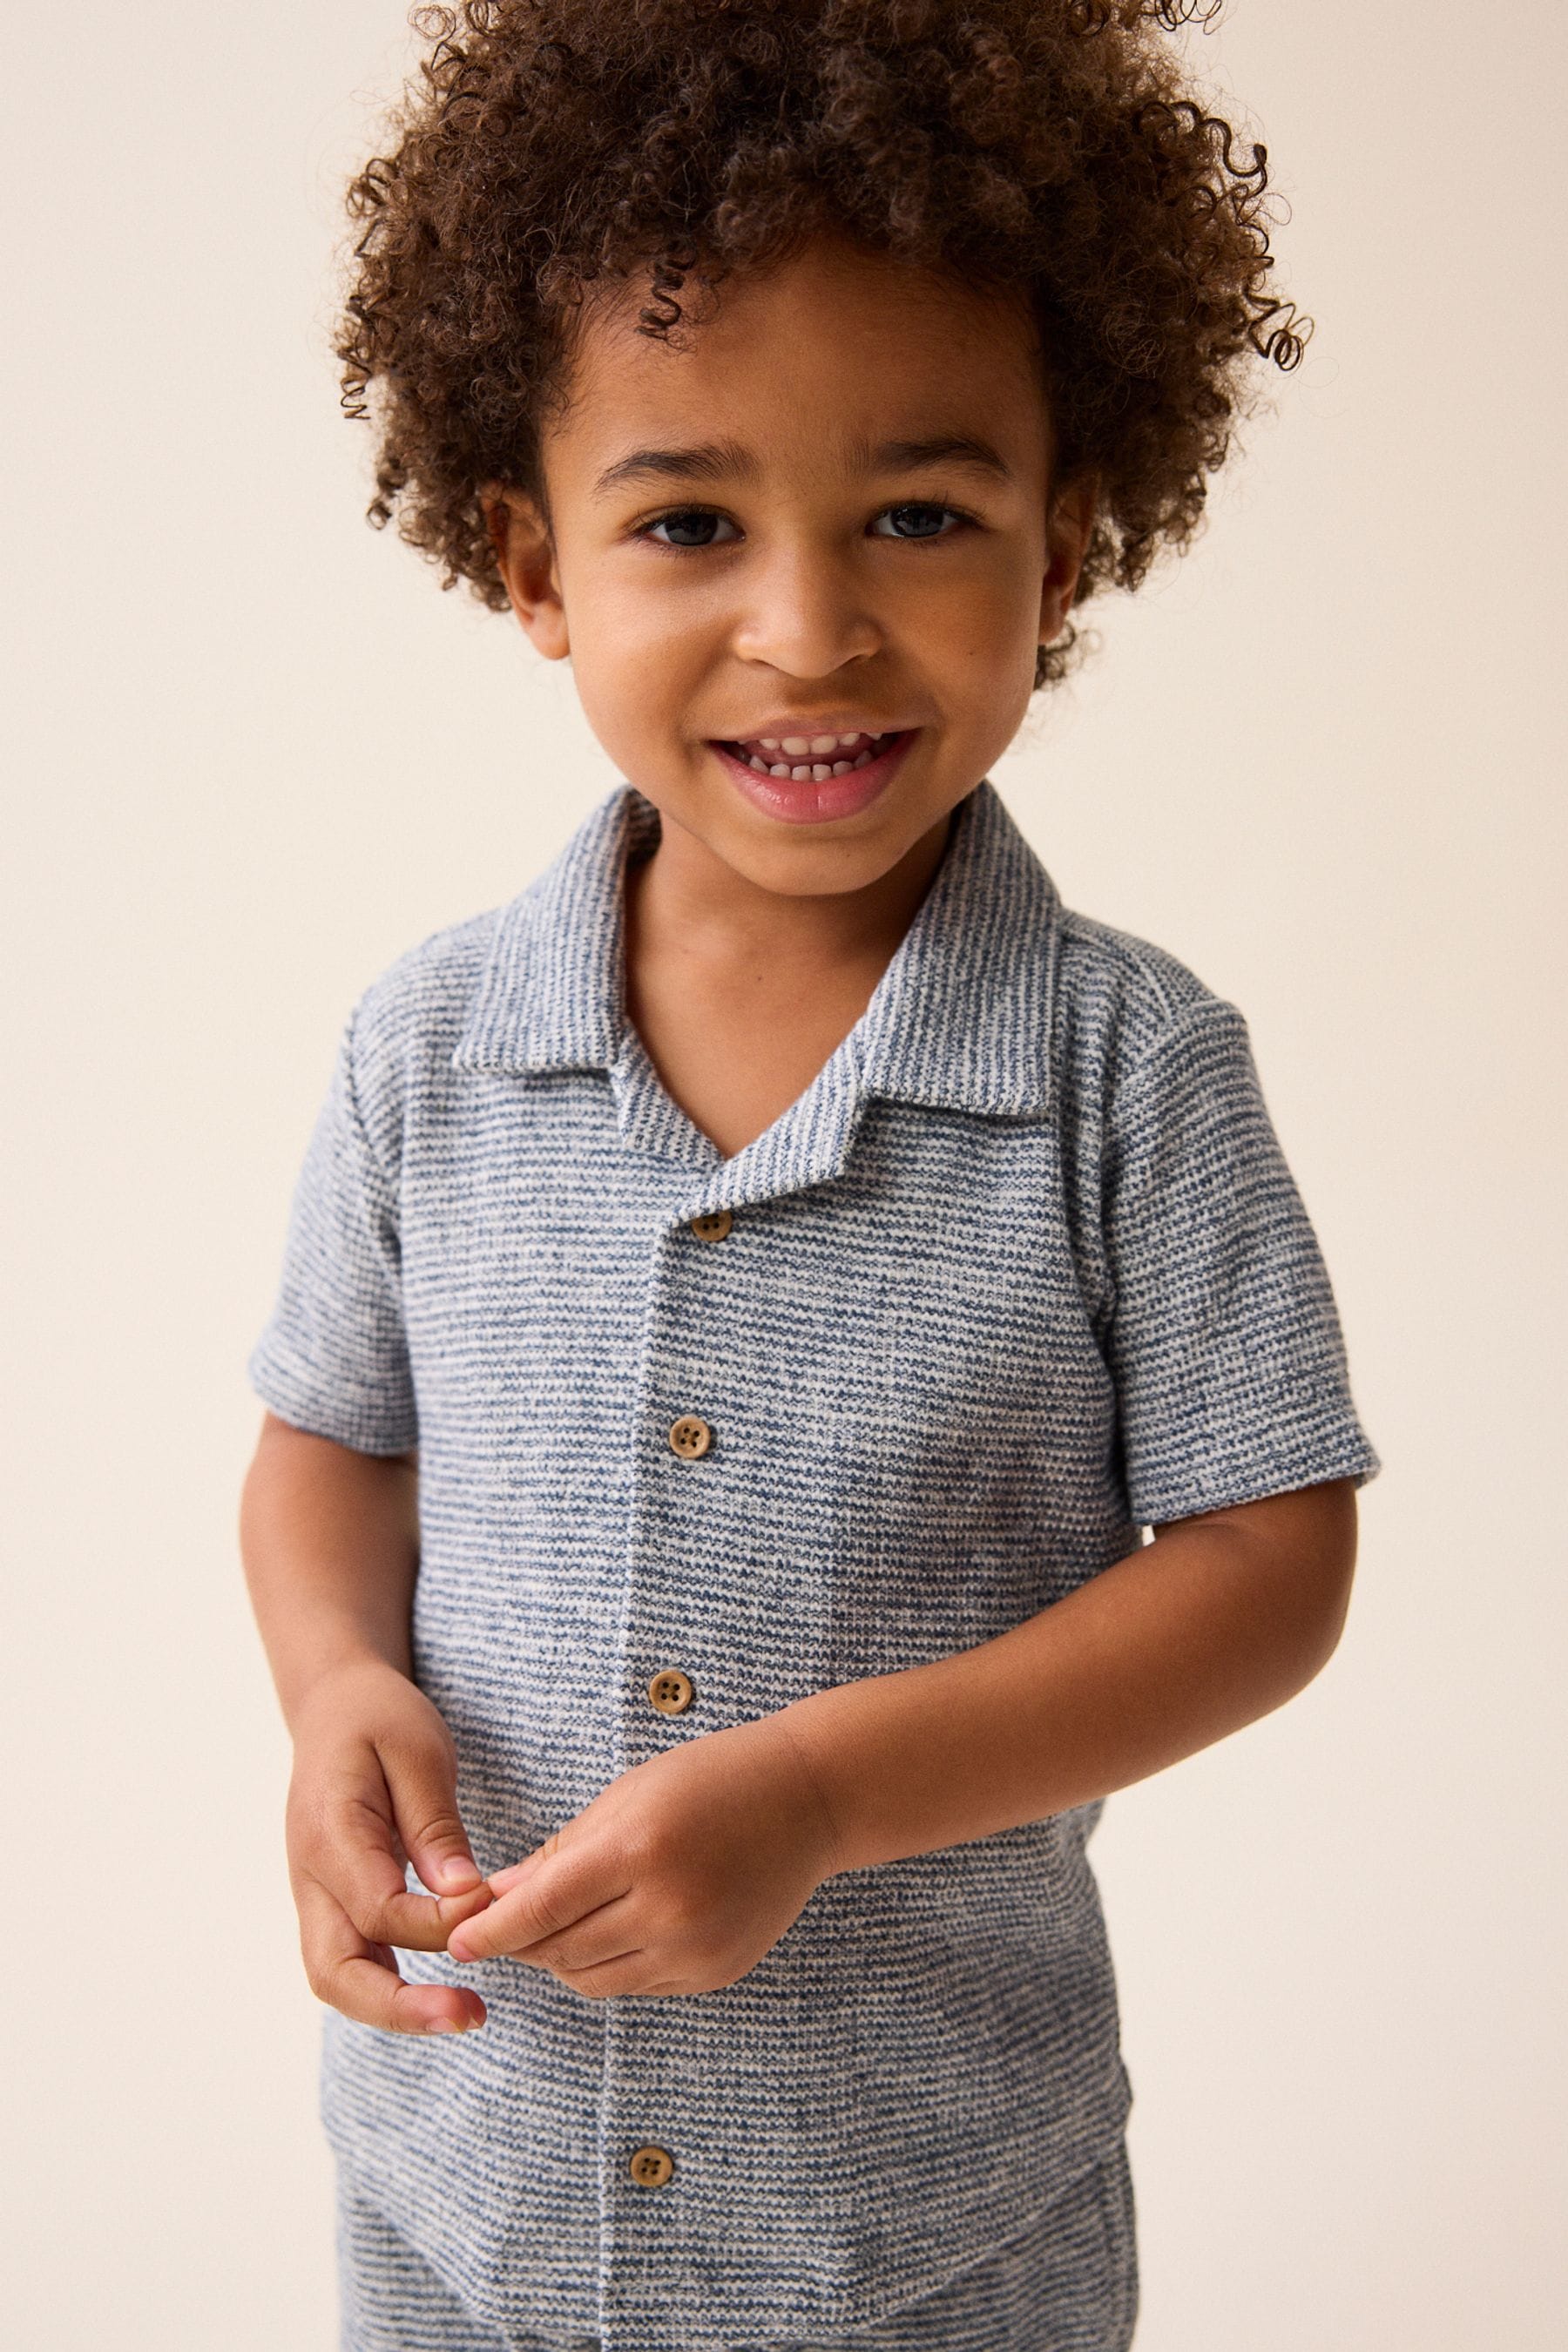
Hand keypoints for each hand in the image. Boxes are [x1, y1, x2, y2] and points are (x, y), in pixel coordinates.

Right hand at [286, 1658, 495, 2035]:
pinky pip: (352, 1961)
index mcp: (328, 1834)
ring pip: (336, 1978)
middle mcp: (309, 1877)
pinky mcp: (331, 1904)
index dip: (438, 1923)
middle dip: (399, 2007)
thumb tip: (464, 1897)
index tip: (494, 1908)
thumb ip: (435, 1827)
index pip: (378, 1910)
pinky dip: (390, 1987)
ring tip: (467, 2013)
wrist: (333, 1705)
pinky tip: (442, 1993)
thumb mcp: (418, 1751)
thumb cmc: (378, 1719)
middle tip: (469, 2014)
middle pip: (335, 1972)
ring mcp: (314, 1897)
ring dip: (396, 2009)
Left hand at [446, 1712, 841, 1997]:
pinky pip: (638, 1983)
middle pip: (561, 1951)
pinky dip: (611, 1964)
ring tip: (552, 1925)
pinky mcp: (716, 1973)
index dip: (491, 1930)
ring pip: (594, 1979)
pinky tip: (613, 1929)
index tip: (455, 1942)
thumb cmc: (709, 1779)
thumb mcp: (628, 1795)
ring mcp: (697, 1949)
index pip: (541, 1909)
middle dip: (520, 1942)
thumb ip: (562, 1852)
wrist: (808, 1799)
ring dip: (561, 1957)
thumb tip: (498, 1898)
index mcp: (641, 1851)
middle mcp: (670, 1909)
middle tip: (496, 1924)